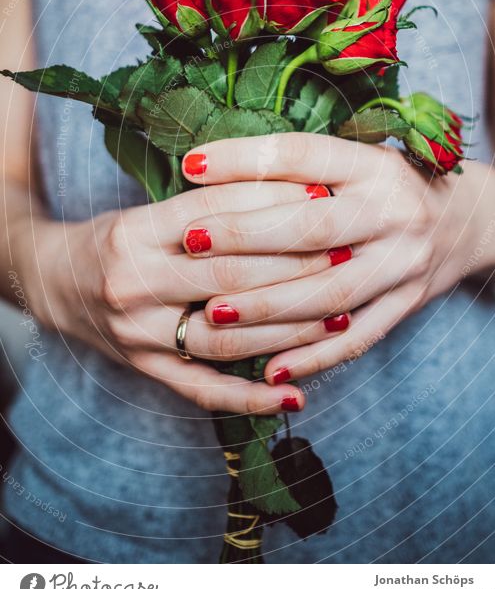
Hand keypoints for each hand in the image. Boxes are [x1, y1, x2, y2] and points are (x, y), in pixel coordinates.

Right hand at [19, 180, 323, 413]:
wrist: (52, 280)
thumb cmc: (111, 238)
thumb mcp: (147, 211)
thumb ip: (207, 206)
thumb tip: (288, 190)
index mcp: (136, 232)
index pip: (218, 215)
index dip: (276, 204)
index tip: (325, 198)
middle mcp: (133, 283)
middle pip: (229, 275)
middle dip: (296, 264)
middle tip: (348, 253)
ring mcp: (138, 333)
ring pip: (225, 337)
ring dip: (287, 331)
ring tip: (340, 318)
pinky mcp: (144, 368)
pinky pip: (202, 389)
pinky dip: (249, 398)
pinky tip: (293, 398)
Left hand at [179, 133, 494, 384]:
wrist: (468, 220)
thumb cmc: (392, 185)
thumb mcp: (359, 159)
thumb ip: (303, 169)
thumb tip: (216, 172)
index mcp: (373, 165)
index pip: (302, 156)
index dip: (245, 160)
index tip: (193, 164)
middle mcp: (393, 211)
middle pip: (311, 228)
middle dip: (245, 236)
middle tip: (191, 242)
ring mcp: (403, 263)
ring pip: (329, 294)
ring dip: (267, 307)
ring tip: (213, 314)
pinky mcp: (407, 304)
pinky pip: (357, 339)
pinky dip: (313, 357)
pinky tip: (270, 370)